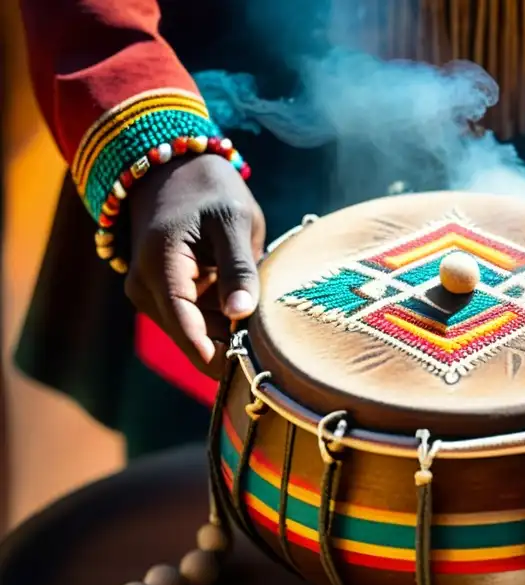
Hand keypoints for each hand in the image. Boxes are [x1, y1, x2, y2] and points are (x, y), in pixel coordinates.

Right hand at [126, 153, 265, 376]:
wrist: (173, 169)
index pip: (186, 327)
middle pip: (192, 338)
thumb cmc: (208, 189)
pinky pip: (197, 323)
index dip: (217, 355)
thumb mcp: (233, 220)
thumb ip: (239, 267)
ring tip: (268, 328)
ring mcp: (152, 295)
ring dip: (230, 336)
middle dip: (231, 347)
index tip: (251, 372)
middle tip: (276, 352)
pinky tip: (252, 314)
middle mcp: (146, 288)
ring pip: (196, 335)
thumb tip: (241, 315)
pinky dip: (224, 324)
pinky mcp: (164, 298)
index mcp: (160, 267)